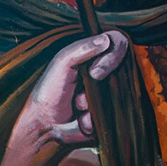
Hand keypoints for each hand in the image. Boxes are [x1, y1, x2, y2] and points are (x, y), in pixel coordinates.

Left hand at [14, 30, 128, 148]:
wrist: (44, 125)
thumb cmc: (49, 91)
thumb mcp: (61, 63)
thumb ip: (81, 48)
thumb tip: (106, 40)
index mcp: (92, 57)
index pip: (117, 43)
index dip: (113, 55)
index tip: (95, 72)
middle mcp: (103, 73)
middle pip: (123, 66)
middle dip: (101, 81)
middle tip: (82, 92)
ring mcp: (107, 94)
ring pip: (117, 93)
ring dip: (91, 101)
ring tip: (76, 106)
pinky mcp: (107, 115)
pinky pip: (110, 114)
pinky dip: (91, 118)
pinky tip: (78, 120)